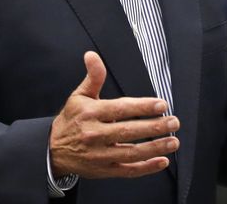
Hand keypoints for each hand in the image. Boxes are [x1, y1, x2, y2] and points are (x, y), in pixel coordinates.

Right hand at [49, 51, 179, 178]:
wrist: (53, 150)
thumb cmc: (72, 120)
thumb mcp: (79, 96)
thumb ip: (93, 77)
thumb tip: (92, 55)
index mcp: (91, 113)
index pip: (120, 109)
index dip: (142, 107)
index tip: (162, 104)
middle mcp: (94, 135)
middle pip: (128, 131)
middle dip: (154, 127)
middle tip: (174, 122)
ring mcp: (99, 155)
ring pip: (131, 153)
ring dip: (155, 147)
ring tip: (173, 141)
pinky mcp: (103, 170)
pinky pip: (128, 171)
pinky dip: (146, 168)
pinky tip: (162, 161)